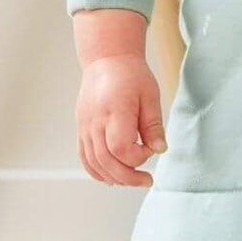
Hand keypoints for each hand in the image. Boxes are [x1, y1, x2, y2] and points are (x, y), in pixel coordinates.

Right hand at [76, 54, 167, 186]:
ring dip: (113, 177)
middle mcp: (95, 121)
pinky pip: (84, 156)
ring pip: (94, 163)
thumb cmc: (131, 75)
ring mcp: (85, 126)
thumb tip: (160, 150)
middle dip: (128, 177)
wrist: (107, 60)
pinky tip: (112, 176)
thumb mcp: (150, 96)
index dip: (138, 157)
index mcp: (115, 110)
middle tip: (146, 180)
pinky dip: (97, 171)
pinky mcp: (81, 128)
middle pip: (106, 161)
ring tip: (132, 179)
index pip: (121, 148)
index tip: (150, 149)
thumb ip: (153, 125)